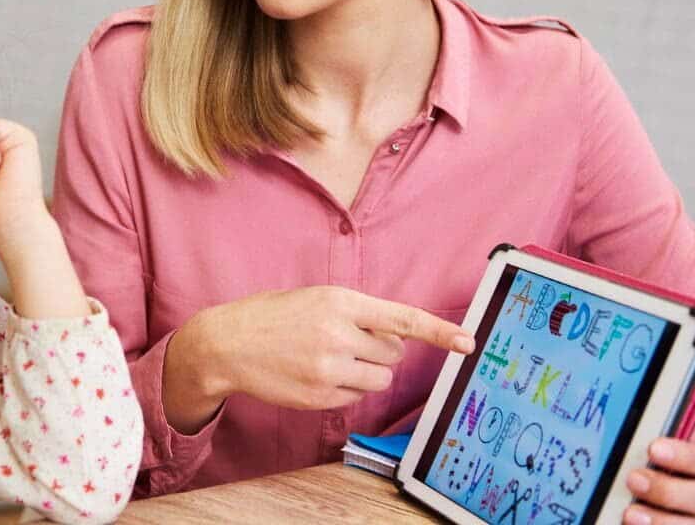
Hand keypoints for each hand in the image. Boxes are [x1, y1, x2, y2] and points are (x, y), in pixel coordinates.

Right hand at [167, 286, 473, 426]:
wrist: (226, 343)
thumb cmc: (272, 316)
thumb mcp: (315, 298)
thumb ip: (357, 313)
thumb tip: (397, 335)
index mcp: (339, 301)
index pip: (402, 318)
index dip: (439, 332)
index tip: (467, 342)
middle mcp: (338, 334)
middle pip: (394, 353)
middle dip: (382, 350)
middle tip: (350, 342)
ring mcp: (328, 368)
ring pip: (379, 379)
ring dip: (367, 371)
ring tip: (333, 358)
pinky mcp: (320, 396)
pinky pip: (355, 396)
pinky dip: (345, 388)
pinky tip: (316, 374)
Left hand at [623, 438, 694, 524]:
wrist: (632, 506)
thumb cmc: (638, 468)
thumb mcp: (642, 452)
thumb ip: (643, 446)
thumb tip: (629, 433)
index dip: (684, 455)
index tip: (654, 449)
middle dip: (668, 490)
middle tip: (633, 480)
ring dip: (661, 521)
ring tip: (629, 515)